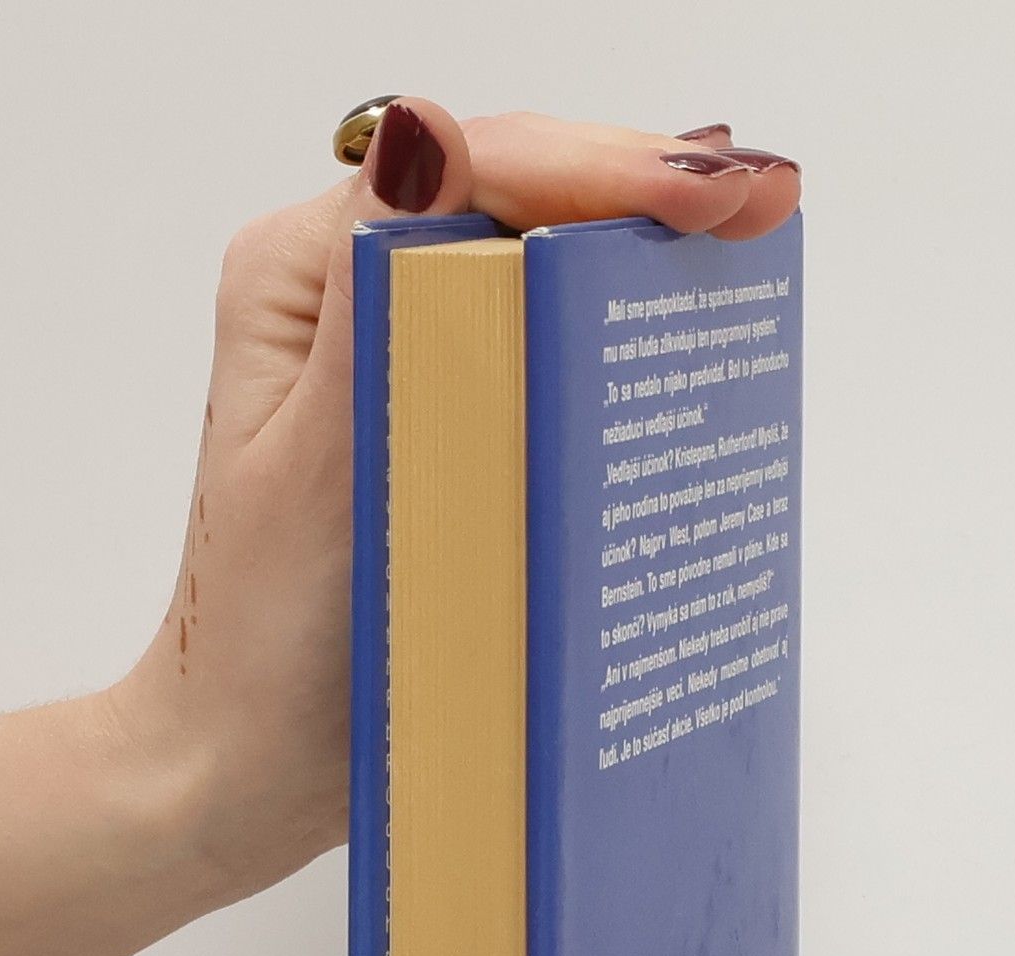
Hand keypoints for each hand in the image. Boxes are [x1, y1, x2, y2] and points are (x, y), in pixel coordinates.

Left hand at [107, 102, 802, 906]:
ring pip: (533, 268)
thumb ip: (372, 311)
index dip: (596, 167)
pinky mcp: (441, 424)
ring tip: (749, 248)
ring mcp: (401, 360)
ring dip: (638, 255)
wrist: (250, 755)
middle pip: (510, 200)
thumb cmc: (262, 637)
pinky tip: (685, 340)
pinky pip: (534, 351)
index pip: (466, 173)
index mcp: (306, 279)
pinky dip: (611, 338)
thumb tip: (428, 141)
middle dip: (639, 191)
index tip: (706, 193)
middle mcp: (351, 297)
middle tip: (764, 202)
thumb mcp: (313, 469)